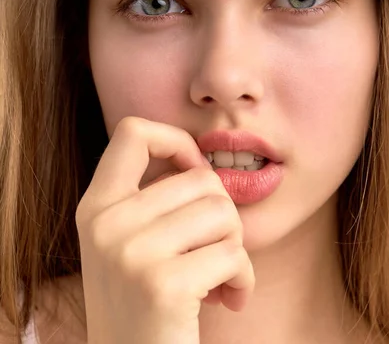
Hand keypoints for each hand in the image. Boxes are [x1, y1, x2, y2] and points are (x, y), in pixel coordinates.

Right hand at [76, 117, 254, 343]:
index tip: (197, 170)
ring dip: (235, 248)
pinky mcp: (163, 284)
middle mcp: (106, 224)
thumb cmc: (146, 305)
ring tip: (221, 276)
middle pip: (202, 179)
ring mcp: (131, 253)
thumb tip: (207, 161)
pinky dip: (243, 278)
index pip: (133, 133)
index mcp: (96, 207)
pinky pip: (233, 255)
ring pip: (223, 213)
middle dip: (224, 216)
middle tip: (216, 250)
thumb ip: (155, 201)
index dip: (177, 141)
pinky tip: (231, 298)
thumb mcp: (131, 245)